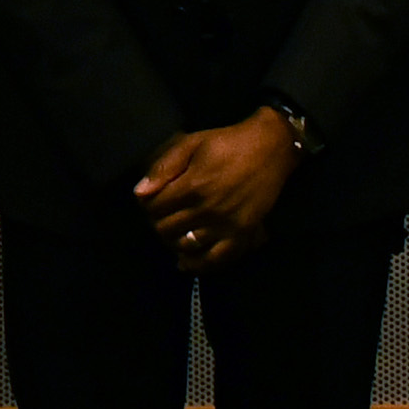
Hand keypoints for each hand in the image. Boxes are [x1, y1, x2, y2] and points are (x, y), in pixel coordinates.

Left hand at [132, 108, 301, 271]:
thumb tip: (140, 193)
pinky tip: (185, 262)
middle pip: (167, 229)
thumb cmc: (227, 143)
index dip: (147, 205)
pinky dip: (197, 265)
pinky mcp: (242, 235)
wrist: (269, 149)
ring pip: (186, 246)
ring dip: (173, 241)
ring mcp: (225, 225)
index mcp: (192, 186)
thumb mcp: (192, 143)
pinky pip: (216, 260)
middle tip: (161, 215)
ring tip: (173, 231)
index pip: (155, 208)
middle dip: (158, 222)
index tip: (150, 201)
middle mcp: (207, 210)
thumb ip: (164, 167)